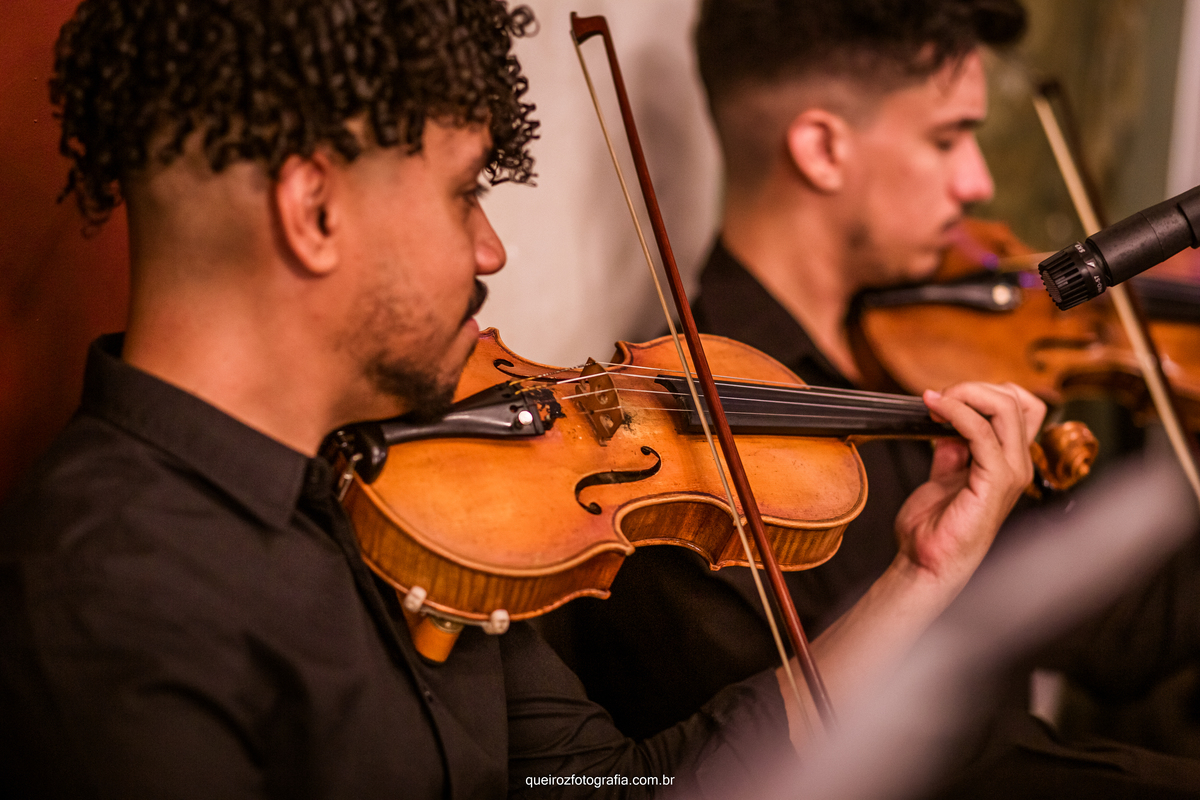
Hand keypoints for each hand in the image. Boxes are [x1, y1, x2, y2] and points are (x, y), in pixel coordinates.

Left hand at [894, 382, 1045, 591]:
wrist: (926, 561)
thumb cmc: (935, 528)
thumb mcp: (943, 477)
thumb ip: (951, 451)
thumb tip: (946, 427)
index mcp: (1007, 462)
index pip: (1019, 407)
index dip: (984, 392)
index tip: (945, 399)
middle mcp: (1016, 465)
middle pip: (1017, 400)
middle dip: (973, 388)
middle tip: (938, 397)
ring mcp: (1010, 473)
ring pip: (1007, 407)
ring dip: (966, 394)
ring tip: (936, 402)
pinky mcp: (995, 482)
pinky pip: (982, 432)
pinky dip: (956, 412)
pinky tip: (935, 410)